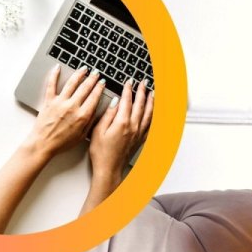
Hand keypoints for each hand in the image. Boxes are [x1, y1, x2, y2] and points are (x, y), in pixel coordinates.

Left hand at [23, 65, 104, 160]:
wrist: (43, 144)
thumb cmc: (62, 143)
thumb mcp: (82, 135)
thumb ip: (90, 121)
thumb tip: (97, 110)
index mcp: (82, 116)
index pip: (94, 97)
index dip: (99, 88)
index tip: (102, 83)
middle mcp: (72, 106)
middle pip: (85, 88)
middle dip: (92, 78)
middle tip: (96, 73)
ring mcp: (60, 102)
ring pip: (71, 83)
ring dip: (79, 74)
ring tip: (84, 69)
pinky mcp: (49, 101)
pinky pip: (51, 85)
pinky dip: (54, 75)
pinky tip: (58, 67)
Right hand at [79, 78, 153, 215]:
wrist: (109, 169)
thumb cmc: (101, 153)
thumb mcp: (98, 131)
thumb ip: (108, 115)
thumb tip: (115, 102)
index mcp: (122, 123)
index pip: (126, 101)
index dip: (128, 90)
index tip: (129, 81)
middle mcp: (133, 127)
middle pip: (140, 105)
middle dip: (142, 92)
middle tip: (143, 83)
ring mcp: (138, 134)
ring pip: (148, 114)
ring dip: (151, 102)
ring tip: (152, 93)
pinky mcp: (140, 140)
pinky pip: (150, 124)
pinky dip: (153, 116)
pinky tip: (153, 113)